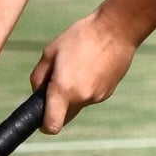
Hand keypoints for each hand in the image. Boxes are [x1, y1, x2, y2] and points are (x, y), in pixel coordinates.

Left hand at [32, 4, 137, 133]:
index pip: (51, 126)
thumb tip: (38, 92)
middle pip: (64, 117)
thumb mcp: (50, 52)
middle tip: (57, 83)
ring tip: (77, 67)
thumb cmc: (80, 37)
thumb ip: (38, 77)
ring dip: (73, 94)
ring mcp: (97, 97)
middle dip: (57, 107)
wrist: (116, 30)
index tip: (41, 116)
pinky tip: (90, 67)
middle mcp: (81, 98)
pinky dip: (86, 87)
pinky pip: (90, 96)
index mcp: (63, 89)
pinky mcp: (107, 92)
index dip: (44, 125)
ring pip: (77, 105)